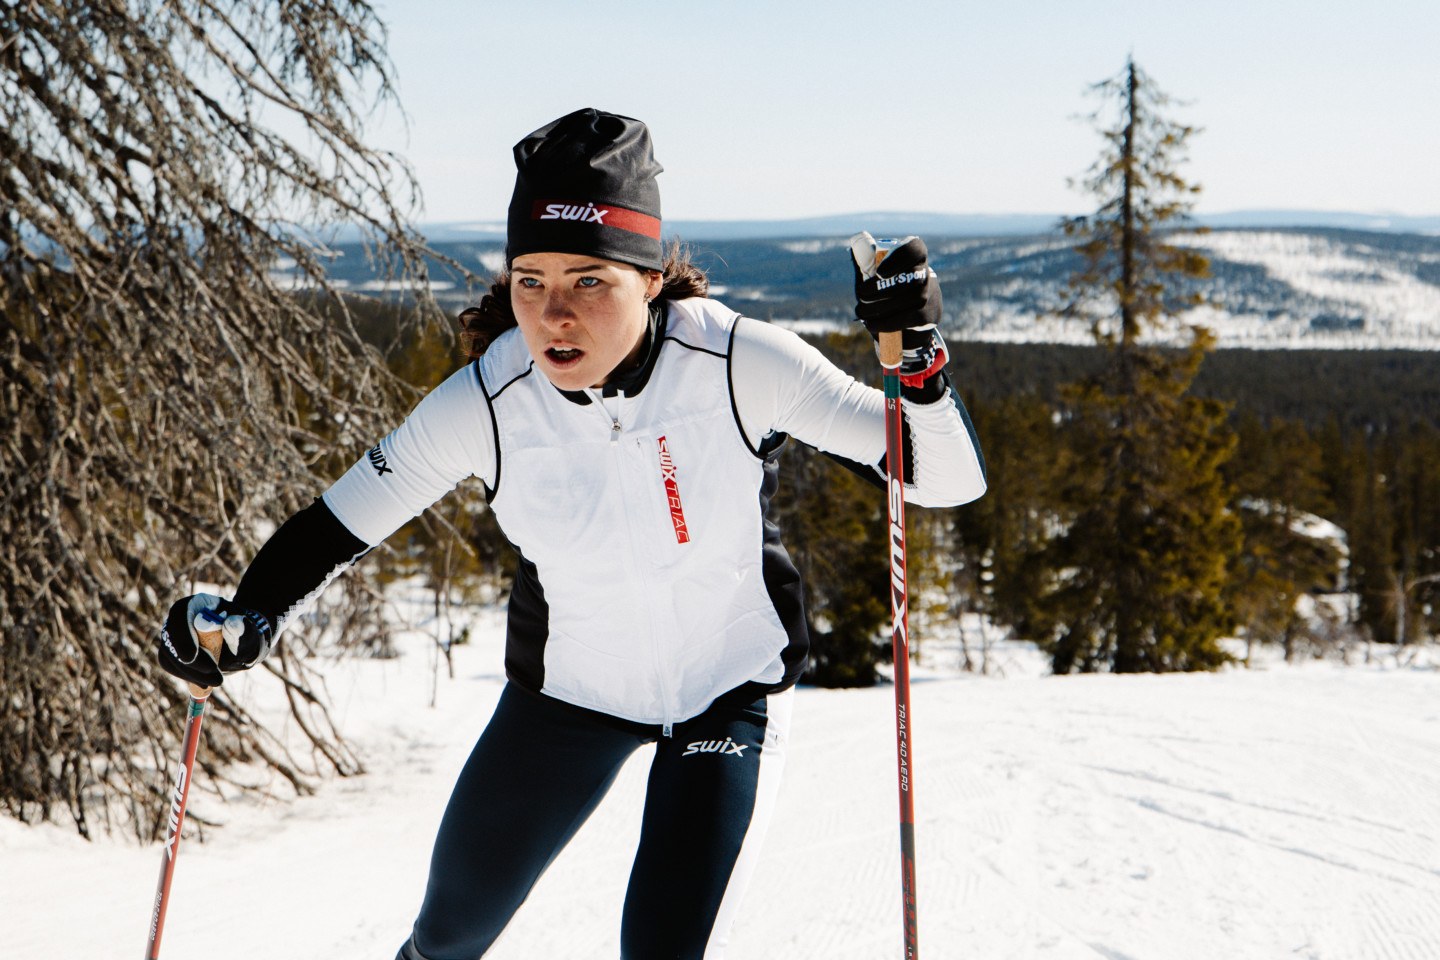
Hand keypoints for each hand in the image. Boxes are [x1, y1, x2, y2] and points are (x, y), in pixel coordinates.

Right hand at [158, 594, 272, 687]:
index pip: (180, 613)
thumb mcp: (250, 631)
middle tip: (214, 676)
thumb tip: (233, 624)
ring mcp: (174, 636)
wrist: (241, 640)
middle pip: (171, 638)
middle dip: (190, 662)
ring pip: (168, 656)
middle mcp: (180, 618)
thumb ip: (244, 629)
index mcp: (197, 603)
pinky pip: (172, 666)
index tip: (191, 656)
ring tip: (215, 680)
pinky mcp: (173, 652)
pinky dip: (189, 677)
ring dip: (190, 673)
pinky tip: (206, 683)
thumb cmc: (245, 633)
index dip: (183, 635)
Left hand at [850, 233, 942, 333]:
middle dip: (881, 288)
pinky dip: (886, 322)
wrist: (907, 321)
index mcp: (913, 258)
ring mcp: (928, 296)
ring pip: (910, 298)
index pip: (914, 249)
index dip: (898, 258)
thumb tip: (856, 249)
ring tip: (861, 311)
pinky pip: (908, 318)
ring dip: (880, 307)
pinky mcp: (926, 316)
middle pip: (911, 277)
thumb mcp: (875, 275)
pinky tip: (871, 323)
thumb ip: (867, 262)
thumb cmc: (886, 291)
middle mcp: (925, 274)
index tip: (879, 272)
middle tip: (861, 295)